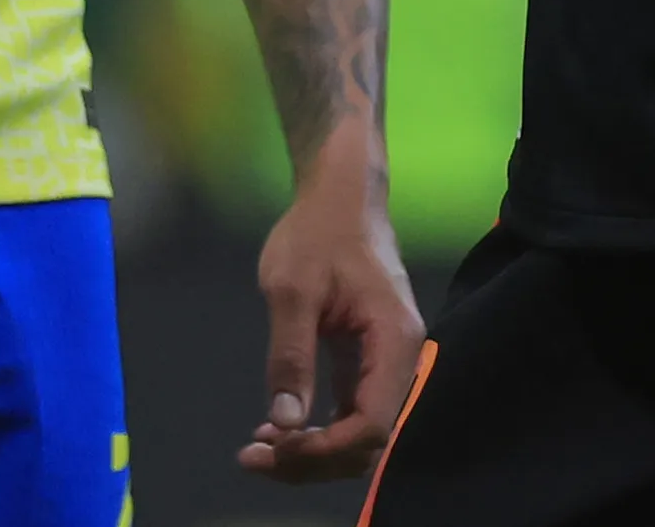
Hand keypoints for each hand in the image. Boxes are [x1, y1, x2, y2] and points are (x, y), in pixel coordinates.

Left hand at [239, 128, 424, 481]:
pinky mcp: (368, 360)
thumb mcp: (292, 290)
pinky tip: (277, 428)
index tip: (272, 448)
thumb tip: (285, 423)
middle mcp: (401, 360)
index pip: (370, 424)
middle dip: (313, 460)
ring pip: (359, 432)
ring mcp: (387, 361)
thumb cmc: (318, 231)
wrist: (339, 194)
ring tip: (259, 448)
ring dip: (313, 450)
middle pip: (368, 440)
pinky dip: (317, 428)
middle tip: (253, 458)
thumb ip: (290, 356)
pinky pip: (351, 410)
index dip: (322, 450)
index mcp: (393, 341)